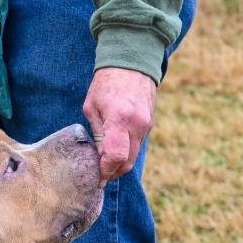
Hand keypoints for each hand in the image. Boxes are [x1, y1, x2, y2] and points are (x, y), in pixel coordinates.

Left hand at [82, 67, 157, 184]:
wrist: (132, 62)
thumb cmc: (106, 84)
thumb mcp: (92, 108)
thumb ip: (96, 134)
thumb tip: (98, 158)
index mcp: (119, 119)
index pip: (115, 157)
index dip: (105, 172)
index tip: (96, 179)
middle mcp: (137, 124)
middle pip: (126, 162)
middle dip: (112, 173)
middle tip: (100, 178)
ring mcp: (146, 124)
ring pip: (133, 156)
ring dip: (120, 165)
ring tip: (105, 167)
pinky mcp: (150, 123)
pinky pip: (138, 145)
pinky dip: (127, 153)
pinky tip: (115, 152)